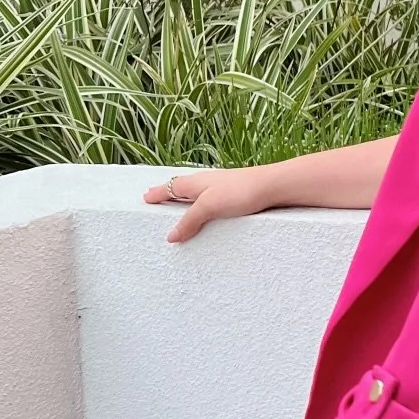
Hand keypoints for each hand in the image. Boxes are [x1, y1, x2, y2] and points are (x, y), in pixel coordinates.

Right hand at [144, 166, 272, 242]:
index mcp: (196, 182)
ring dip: (185, 198)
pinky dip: (202, 204)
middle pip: (182, 187)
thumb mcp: (209, 207)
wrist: (273, 186)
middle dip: (169, 192)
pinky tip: (209, 210)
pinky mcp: (235, 195)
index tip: (146, 197)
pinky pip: (211, 199)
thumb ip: (189, 221)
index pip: (170, 187)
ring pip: (197, 192)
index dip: (158, 193)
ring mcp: (221, 187)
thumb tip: (170, 236)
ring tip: (179, 204)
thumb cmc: (240, 191)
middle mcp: (207, 182)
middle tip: (157, 197)